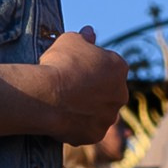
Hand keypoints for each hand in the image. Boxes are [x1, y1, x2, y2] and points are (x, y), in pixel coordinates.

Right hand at [0, 27, 130, 145]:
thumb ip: (83, 37)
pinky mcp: (95, 135)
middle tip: (70, 87)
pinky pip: (87, 129)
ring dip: (87, 108)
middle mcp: (121, 94)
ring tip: (64, 103)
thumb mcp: (69, 40)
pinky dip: (77, 125)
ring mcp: (109, 117)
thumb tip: (89, 32)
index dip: (91, 65)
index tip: (75, 67)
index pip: (109, 65)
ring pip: (99, 112)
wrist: (47, 95)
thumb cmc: (60, 63)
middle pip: (108, 90)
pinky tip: (62, 118)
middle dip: (93, 89)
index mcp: (119, 67)